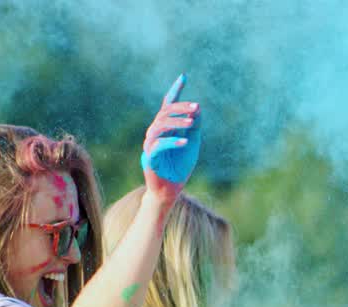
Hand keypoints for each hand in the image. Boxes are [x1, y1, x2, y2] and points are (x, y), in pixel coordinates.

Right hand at [141, 74, 201, 201]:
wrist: (171, 189)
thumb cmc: (180, 165)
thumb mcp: (193, 143)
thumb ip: (195, 126)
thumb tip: (198, 107)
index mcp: (165, 127)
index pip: (167, 104)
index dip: (175, 90)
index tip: (184, 76)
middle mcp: (155, 133)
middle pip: (164, 113)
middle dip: (180, 108)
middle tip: (196, 107)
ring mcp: (150, 145)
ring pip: (158, 126)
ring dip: (176, 122)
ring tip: (192, 123)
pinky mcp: (149, 159)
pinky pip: (158, 146)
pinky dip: (172, 142)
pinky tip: (185, 141)